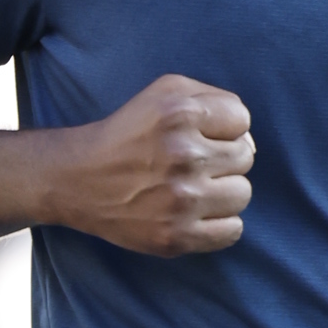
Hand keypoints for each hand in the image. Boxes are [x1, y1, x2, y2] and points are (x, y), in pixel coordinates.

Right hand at [50, 74, 253, 256]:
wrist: (79, 180)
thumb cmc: (128, 133)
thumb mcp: (165, 92)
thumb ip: (214, 99)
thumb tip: (249, 139)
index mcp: (180, 113)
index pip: (242, 121)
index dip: (222, 128)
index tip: (197, 136)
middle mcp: (184, 155)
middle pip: (245, 157)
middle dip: (222, 159)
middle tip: (191, 164)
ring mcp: (182, 200)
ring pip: (242, 194)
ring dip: (223, 191)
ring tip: (194, 188)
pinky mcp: (177, 235)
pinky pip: (233, 231)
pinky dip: (220, 224)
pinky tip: (196, 214)